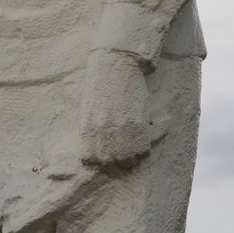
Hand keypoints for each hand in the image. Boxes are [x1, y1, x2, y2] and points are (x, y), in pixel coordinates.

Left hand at [79, 47, 153, 169]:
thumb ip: (91, 132)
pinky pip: (144, 152)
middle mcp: (101, 138)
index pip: (91, 162)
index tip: (108, 150)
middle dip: (120, 159)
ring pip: (130, 161)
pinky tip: (145, 132)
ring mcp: (120, 135)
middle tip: (127, 146)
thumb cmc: (100, 85)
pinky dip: (147, 146)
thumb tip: (96, 147)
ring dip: (134, 154)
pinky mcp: (137, 128)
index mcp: (86, 134)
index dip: (101, 157)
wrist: (115, 66)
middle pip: (112, 166)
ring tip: (136, 140)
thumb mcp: (88, 111)